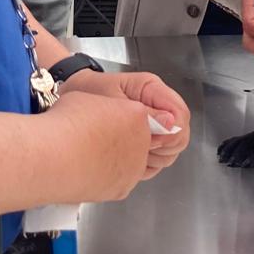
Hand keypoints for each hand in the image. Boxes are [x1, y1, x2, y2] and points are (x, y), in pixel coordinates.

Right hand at [45, 91, 154, 202]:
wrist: (52, 158)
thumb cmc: (65, 127)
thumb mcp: (84, 98)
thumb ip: (101, 107)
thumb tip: (95, 114)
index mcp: (135, 114)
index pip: (134, 113)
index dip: (114, 116)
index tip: (100, 120)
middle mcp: (142, 141)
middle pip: (135, 138)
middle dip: (117, 138)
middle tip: (93, 138)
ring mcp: (135, 167)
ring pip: (128, 161)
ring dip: (112, 159)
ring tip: (85, 155)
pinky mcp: (123, 188)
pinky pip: (117, 180)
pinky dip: (104, 177)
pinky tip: (85, 170)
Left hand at [61, 67, 189, 174]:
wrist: (72, 97)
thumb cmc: (88, 93)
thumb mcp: (111, 97)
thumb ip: (142, 110)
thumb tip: (170, 122)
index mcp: (152, 90)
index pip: (181, 114)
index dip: (171, 131)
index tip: (151, 138)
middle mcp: (158, 107)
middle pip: (181, 136)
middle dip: (162, 146)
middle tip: (137, 144)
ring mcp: (154, 126)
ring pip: (171, 152)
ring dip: (153, 156)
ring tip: (128, 148)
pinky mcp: (147, 140)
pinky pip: (157, 161)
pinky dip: (144, 164)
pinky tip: (127, 156)